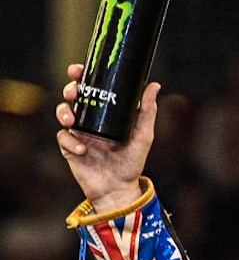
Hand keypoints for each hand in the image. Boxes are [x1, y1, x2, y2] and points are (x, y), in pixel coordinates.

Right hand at [56, 63, 159, 212]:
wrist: (119, 190)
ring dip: (64, 112)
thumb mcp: (143, 136)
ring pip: (63, 113)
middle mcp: (90, 120)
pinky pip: (63, 139)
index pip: (91, 88)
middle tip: (74, 92)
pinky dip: (70, 142)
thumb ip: (147, 111)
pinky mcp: (69, 149)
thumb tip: (154, 85)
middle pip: (73, 97)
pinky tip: (82, 149)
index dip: (81, 76)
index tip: (78, 69)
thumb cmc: (132, 162)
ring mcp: (78, 134)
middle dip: (70, 89)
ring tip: (72, 121)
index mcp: (104, 113)